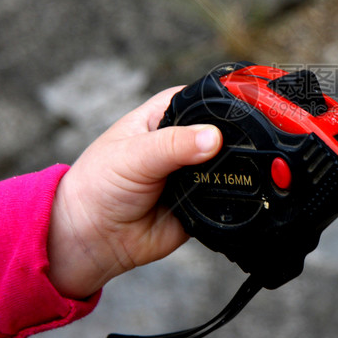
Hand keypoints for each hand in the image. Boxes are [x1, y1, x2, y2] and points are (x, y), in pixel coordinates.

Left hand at [47, 87, 221, 298]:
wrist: (92, 238)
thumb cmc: (99, 184)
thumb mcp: (133, 154)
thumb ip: (173, 144)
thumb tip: (213, 137)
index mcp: (167, 115)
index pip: (206, 99)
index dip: (224, 105)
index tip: (244, 114)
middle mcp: (185, 141)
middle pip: (225, 134)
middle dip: (233, 143)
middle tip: (239, 152)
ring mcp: (196, 173)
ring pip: (230, 167)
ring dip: (233, 173)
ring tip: (228, 178)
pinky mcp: (203, 203)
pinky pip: (228, 198)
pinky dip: (231, 200)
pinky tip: (228, 199)